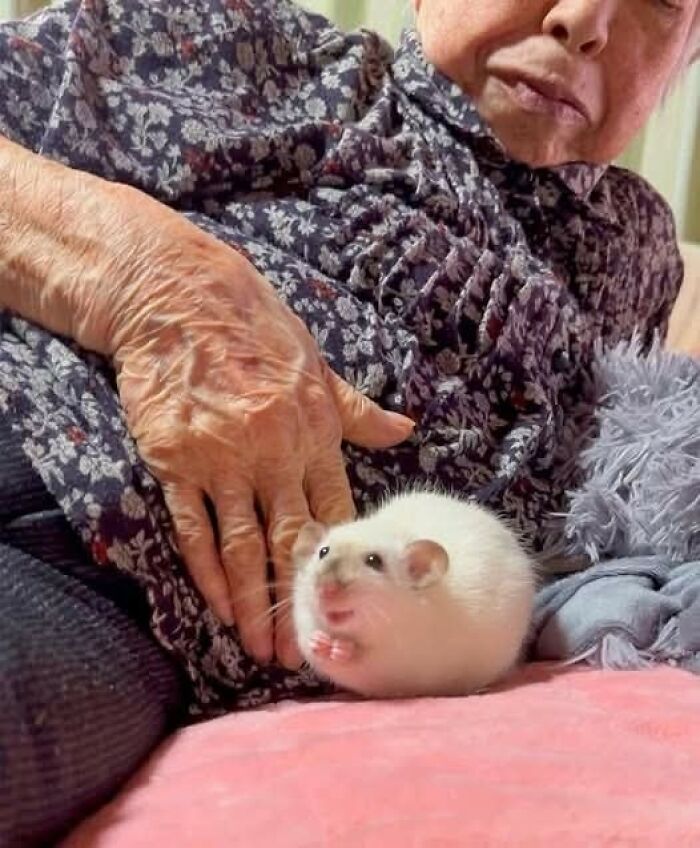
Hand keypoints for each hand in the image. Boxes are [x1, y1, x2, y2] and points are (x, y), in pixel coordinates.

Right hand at [0, 141, 412, 666]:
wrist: (181, 297)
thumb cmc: (255, 328)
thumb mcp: (317, 365)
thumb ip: (357, 410)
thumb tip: (405, 428)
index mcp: (315, 433)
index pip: (335, 510)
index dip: (339, 562)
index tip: (346, 601)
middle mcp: (274, 452)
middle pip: (291, 541)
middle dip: (299, 599)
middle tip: (304, 651)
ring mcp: (224, 460)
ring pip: (243, 545)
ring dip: (255, 601)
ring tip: (263, 646)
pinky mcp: (177, 460)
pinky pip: (193, 526)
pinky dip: (207, 571)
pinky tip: (219, 604)